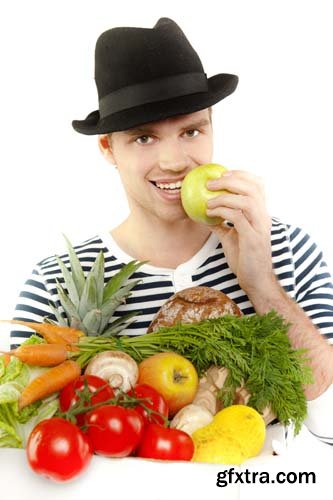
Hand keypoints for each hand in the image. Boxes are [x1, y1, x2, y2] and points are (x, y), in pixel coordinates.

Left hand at [206, 170, 274, 295]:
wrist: (255, 280)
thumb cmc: (244, 259)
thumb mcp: (230, 237)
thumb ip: (221, 224)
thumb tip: (204, 213)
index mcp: (261, 214)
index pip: (258, 185)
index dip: (242, 174)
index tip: (223, 174)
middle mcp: (264, 217)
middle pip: (253, 187)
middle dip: (231, 180)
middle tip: (211, 183)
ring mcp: (260, 227)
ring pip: (247, 200)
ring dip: (225, 196)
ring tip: (208, 200)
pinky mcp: (253, 238)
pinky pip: (238, 217)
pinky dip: (222, 211)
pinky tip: (210, 213)